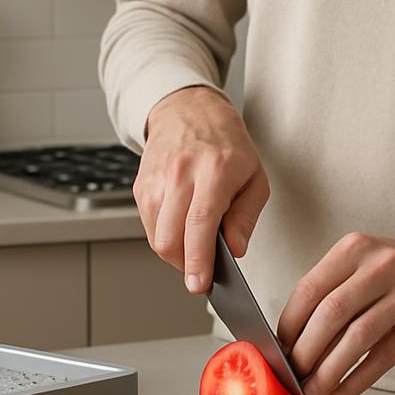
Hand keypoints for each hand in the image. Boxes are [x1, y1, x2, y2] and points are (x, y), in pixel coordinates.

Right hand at [135, 86, 269, 292]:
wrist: (188, 111)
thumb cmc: (226, 145)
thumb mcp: (254, 177)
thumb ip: (246, 216)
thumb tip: (235, 248)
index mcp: (214, 170)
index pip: (200, 223)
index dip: (198, 259)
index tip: (198, 284)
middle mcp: (180, 174)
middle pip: (171, 237)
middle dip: (185, 264)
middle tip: (202, 269)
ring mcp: (155, 180)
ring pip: (156, 237)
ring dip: (175, 253)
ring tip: (195, 245)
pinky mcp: (140, 186)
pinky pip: (148, 226)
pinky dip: (164, 236)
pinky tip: (180, 227)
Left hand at [277, 229, 394, 394]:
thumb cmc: (389, 274)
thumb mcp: (357, 267)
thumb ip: (326, 295)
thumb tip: (289, 343)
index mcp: (354, 249)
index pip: (310, 289)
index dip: (290, 325)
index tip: (280, 349)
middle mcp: (382, 266)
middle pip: (331, 314)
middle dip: (306, 351)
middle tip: (293, 374)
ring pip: (357, 338)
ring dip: (329, 371)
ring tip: (314, 390)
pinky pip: (382, 358)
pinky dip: (357, 380)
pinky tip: (341, 392)